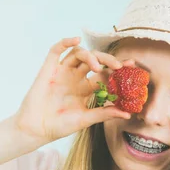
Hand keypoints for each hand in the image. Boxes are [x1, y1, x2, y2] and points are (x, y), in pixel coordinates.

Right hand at [12, 36, 135, 145]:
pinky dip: (65, 42)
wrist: (37, 129)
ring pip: (78, 54)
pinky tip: (76, 40)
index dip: (117, 69)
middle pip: (94, 61)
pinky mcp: (48, 69)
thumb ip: (105, 114)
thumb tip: (127, 115)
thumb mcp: (86, 119)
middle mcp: (75, 78)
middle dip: (108, 60)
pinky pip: (56, 50)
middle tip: (119, 66)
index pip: (105, 74)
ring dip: (90, 56)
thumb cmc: (60, 126)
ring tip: (97, 67)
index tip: (132, 66)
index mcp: (86, 89)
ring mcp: (62, 72)